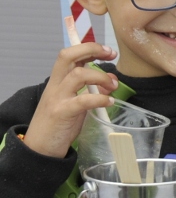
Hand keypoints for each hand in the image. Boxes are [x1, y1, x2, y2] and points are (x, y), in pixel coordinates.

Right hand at [23, 43, 118, 158]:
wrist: (40, 148)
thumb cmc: (59, 124)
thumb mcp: (74, 103)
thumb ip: (89, 90)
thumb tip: (110, 81)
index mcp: (58, 81)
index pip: (69, 55)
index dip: (89, 48)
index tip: (108, 51)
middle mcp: (55, 86)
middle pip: (67, 56)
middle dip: (91, 50)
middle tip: (111, 55)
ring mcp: (57, 98)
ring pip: (78, 75)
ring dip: (101, 77)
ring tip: (113, 86)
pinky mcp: (62, 113)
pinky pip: (82, 100)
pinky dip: (100, 98)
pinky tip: (109, 101)